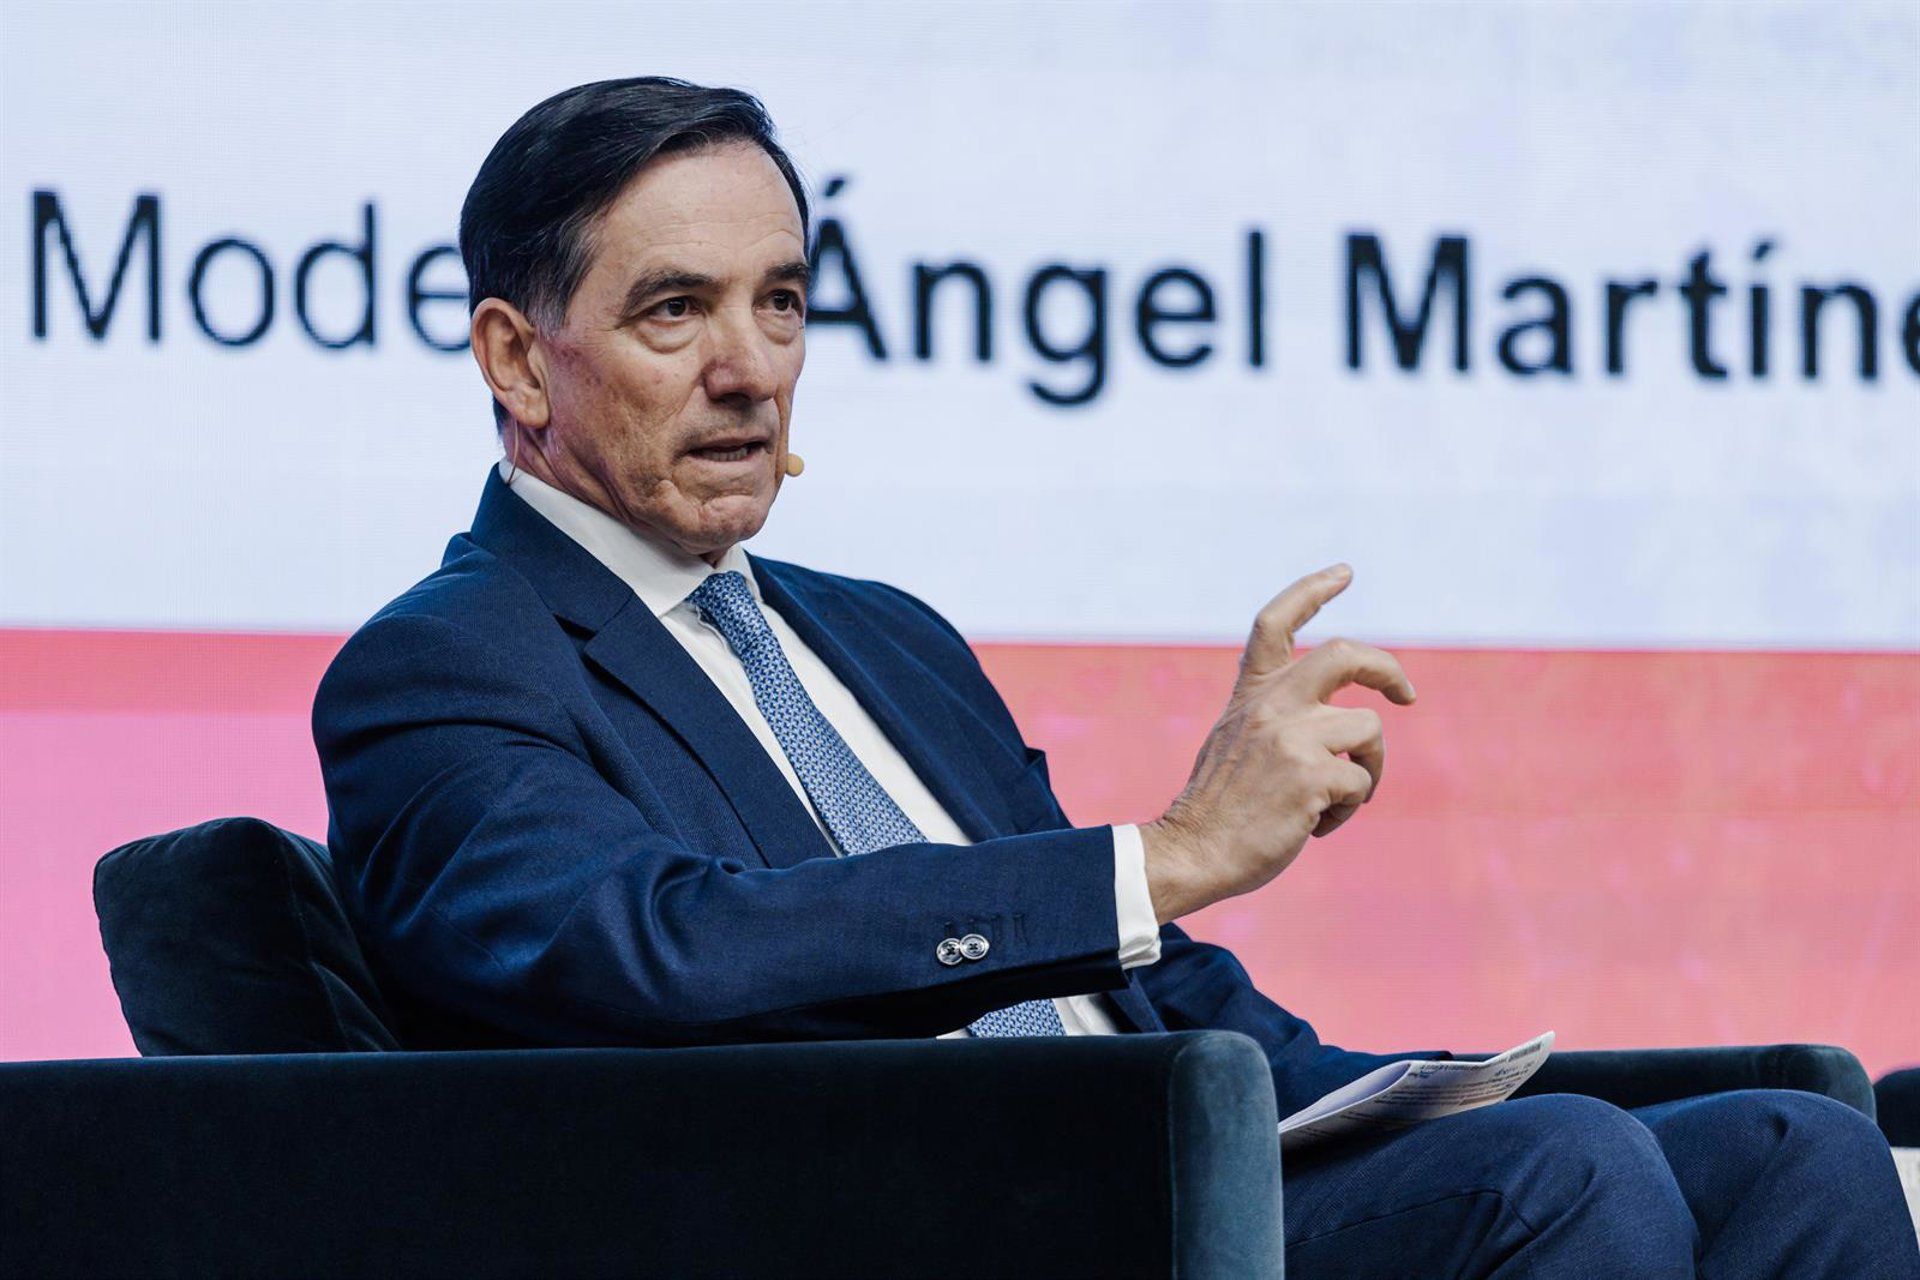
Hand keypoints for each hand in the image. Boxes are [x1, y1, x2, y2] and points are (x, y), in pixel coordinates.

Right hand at [1140, 564, 1415, 923]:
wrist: (1194, 851)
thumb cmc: (1218, 808)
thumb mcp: (1235, 740)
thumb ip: (1276, 717)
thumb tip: (1341, 721)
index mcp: (1249, 694)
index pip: (1275, 623)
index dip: (1311, 589)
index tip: (1344, 573)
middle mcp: (1271, 705)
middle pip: (1344, 655)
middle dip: (1387, 669)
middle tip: (1406, 694)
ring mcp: (1292, 737)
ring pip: (1368, 731)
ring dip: (1369, 769)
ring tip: (1339, 799)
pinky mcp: (1312, 776)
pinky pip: (1361, 783)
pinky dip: (1349, 808)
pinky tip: (1318, 825)